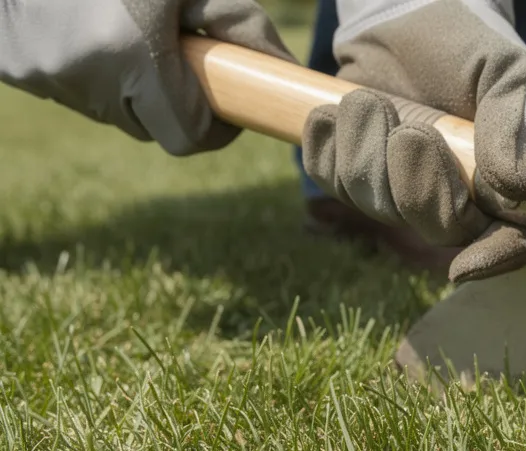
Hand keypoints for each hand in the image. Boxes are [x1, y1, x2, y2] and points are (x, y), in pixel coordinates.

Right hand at [0, 0, 294, 155]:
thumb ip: (236, 21)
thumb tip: (282, 68)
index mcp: (133, 54)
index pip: (190, 136)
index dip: (215, 128)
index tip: (226, 105)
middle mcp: (90, 79)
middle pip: (156, 129)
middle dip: (176, 103)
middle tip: (178, 60)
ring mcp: (53, 81)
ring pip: (117, 114)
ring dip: (134, 87)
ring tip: (130, 37)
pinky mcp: (21, 74)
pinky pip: (78, 92)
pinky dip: (95, 73)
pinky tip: (90, 32)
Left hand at [299, 0, 525, 282]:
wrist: (410, 12)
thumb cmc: (471, 44)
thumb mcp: (508, 70)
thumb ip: (522, 122)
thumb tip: (517, 187)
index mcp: (515, 182)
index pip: (514, 240)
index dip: (492, 260)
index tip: (463, 267)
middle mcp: (462, 197)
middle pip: (438, 229)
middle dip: (418, 185)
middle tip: (412, 131)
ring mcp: (405, 189)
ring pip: (378, 206)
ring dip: (368, 151)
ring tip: (373, 100)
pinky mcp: (356, 172)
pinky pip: (332, 181)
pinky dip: (328, 144)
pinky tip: (336, 109)